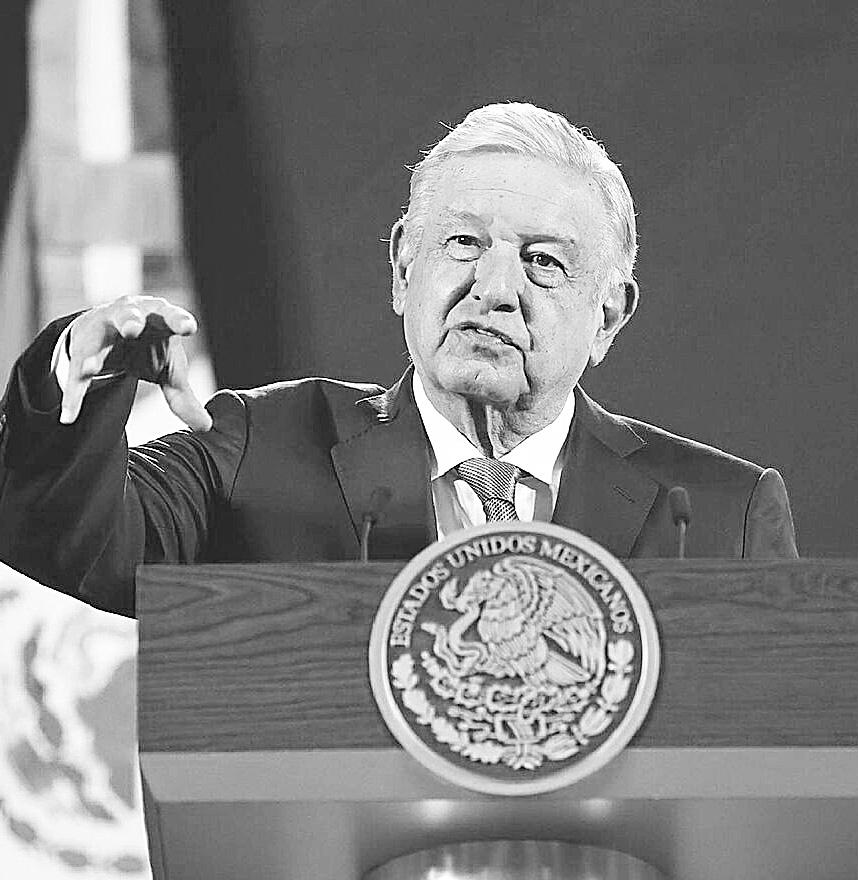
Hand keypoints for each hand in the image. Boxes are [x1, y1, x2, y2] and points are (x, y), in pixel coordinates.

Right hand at [59, 295, 212, 431]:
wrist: (108, 329)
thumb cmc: (150, 345)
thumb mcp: (169, 369)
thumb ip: (184, 397)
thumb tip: (206, 427)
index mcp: (158, 318)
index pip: (171, 316)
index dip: (179, 320)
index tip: (189, 327)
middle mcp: (129, 317)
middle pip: (129, 315)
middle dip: (130, 321)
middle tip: (133, 329)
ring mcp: (102, 331)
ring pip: (96, 340)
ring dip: (93, 353)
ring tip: (89, 368)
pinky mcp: (82, 349)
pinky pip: (77, 374)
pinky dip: (74, 395)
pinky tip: (70, 415)